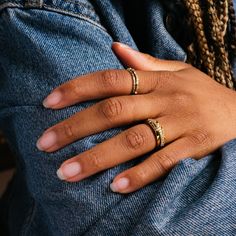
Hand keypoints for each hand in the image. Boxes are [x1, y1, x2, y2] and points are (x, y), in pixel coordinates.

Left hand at [37, 42, 235, 193]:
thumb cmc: (201, 92)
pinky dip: (139, 175)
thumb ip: (144, 63)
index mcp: (156, 80)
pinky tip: (115, 186)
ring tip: (67, 172)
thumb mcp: (177, 71)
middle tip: (45, 143)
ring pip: (133, 140)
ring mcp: (180, 125)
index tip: (49, 103)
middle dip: (76, 127)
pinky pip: (163, 163)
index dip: (77, 89)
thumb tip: (115, 49)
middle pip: (113, 112)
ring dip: (98, 158)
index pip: (110, 79)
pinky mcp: (194, 148)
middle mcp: (165, 99)